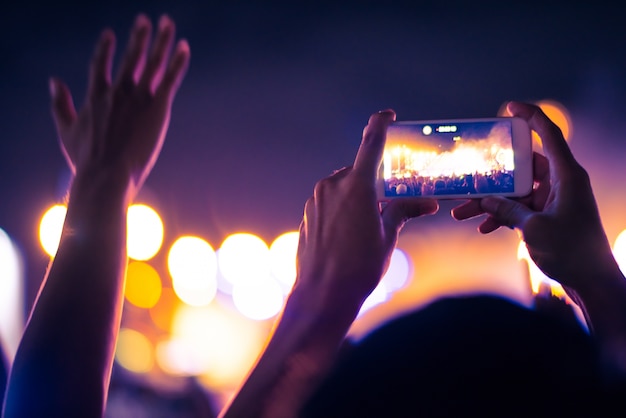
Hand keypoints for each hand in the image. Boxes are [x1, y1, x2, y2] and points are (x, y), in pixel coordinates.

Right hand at [49, 14, 189, 196]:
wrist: (106, 175)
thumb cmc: (86, 160)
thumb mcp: (66, 131)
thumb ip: (59, 104)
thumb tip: (53, 81)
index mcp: (96, 96)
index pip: (101, 64)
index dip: (105, 48)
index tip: (109, 34)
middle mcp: (118, 92)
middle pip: (132, 57)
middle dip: (139, 36)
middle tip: (145, 19)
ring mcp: (138, 98)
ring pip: (153, 62)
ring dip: (162, 41)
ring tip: (167, 23)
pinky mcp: (157, 108)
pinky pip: (170, 80)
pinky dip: (178, 63)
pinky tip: (184, 48)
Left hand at [295, 110, 438, 312]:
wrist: (322, 294)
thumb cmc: (359, 266)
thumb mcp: (387, 238)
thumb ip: (404, 213)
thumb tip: (428, 203)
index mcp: (356, 185)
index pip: (371, 143)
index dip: (380, 124)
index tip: (387, 115)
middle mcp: (332, 186)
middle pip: (359, 171)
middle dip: (375, 181)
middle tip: (389, 200)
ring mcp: (316, 199)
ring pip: (344, 187)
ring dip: (359, 196)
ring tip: (370, 225)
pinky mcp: (308, 214)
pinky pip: (330, 202)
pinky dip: (343, 208)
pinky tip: (350, 233)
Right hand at [451, 102, 615, 292]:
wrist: (591, 282)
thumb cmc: (571, 251)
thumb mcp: (533, 228)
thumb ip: (507, 210)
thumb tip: (484, 200)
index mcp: (566, 175)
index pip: (549, 134)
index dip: (530, 116)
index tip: (508, 108)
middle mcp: (560, 183)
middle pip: (522, 168)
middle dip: (492, 176)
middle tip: (468, 176)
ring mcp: (554, 201)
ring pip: (515, 192)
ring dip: (490, 202)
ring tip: (462, 212)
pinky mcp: (549, 217)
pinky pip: (519, 209)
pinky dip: (501, 216)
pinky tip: (483, 228)